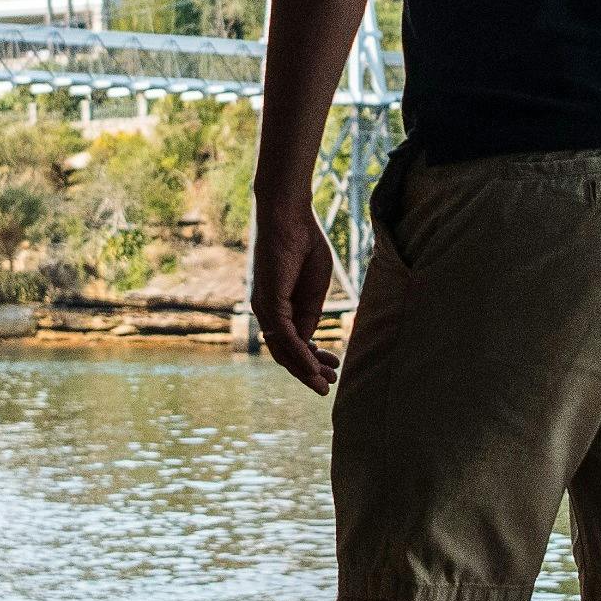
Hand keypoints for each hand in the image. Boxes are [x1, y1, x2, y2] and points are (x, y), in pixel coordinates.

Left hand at [250, 196, 337, 395]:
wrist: (290, 215)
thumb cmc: (304, 243)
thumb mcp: (314, 287)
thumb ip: (310, 313)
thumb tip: (308, 340)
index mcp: (280, 306)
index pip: (294, 342)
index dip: (313, 358)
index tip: (334, 367)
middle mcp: (268, 311)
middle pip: (286, 353)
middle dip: (308, 371)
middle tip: (329, 386)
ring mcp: (266, 308)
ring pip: (283, 350)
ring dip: (305, 369)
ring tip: (325, 384)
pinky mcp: (269, 302)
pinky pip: (286, 336)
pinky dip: (301, 354)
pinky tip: (314, 367)